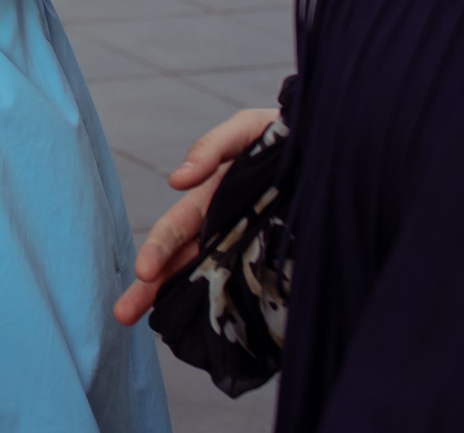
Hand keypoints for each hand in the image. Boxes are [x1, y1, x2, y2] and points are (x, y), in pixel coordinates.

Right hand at [113, 107, 279, 325]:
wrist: (342, 147)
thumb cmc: (289, 135)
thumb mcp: (248, 130)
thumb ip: (213, 147)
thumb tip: (176, 181)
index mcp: (214, 199)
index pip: (177, 230)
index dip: (158, 250)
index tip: (144, 274)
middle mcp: (226, 229)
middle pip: (183, 263)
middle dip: (151, 288)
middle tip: (121, 314)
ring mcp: (252, 249)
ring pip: (211, 280)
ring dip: (179, 303)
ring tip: (148, 327)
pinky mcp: (282, 264)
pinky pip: (256, 290)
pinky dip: (232, 309)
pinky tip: (212, 332)